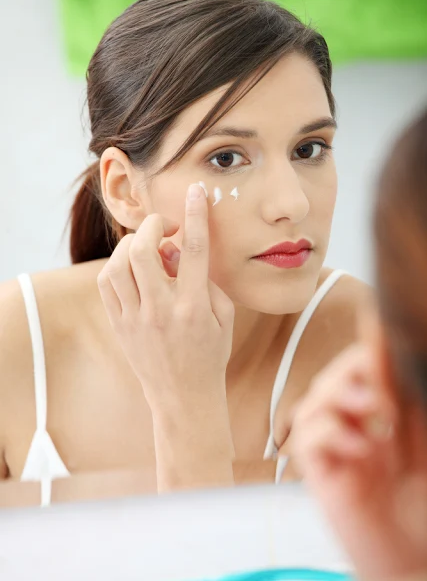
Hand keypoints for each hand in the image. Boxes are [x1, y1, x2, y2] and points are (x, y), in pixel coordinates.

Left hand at [97, 183, 234, 489]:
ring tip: (147, 248)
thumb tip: (180, 251)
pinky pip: (106, 284)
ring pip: (118, 265)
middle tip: (164, 227)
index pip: (193, 250)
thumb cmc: (210, 355)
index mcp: (193, 307)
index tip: (195, 192)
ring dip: (132, 245)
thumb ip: (206, 280)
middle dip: (152, 227)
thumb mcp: (224, 317)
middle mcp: (161, 310)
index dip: (195, 215)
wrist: (184, 398)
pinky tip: (132, 268)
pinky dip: (117, 266)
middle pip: (143, 251)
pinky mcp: (119, 325)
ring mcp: (135, 319)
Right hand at [290, 344, 426, 580]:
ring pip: (314, 404)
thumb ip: (407, 398)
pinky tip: (359, 444)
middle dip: (351, 371)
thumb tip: (398, 353)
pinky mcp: (321, 476)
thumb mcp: (420, 442)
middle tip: (378, 375)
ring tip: (371, 406)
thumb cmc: (422, 508)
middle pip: (332, 381)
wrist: (414, 560)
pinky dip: (329, 433)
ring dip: (338, 396)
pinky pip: (309, 442)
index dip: (367, 346)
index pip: (362, 370)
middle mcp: (352, 429)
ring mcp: (334, 451)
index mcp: (380, 417)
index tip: (378, 323)